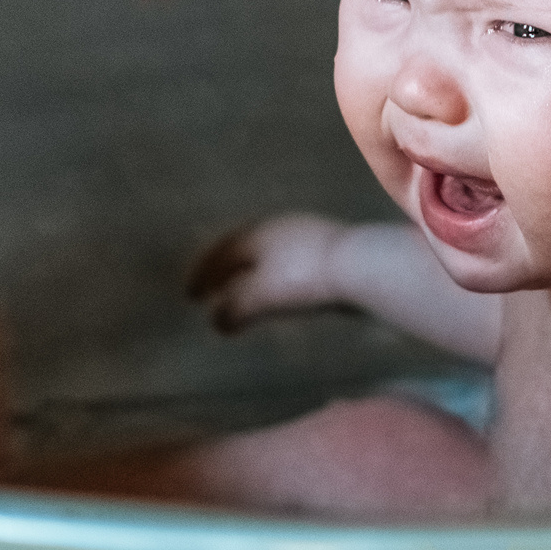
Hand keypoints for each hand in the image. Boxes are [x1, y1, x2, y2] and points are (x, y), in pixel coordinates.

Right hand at [187, 213, 348, 331]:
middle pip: (244, 250)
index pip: (220, 252)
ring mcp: (309, 236)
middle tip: (210, 294)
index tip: (189, 297)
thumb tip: (218, 322)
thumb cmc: (302, 280)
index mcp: (257, 232)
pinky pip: (291, 266)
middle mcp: (280, 227)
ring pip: (269, 257)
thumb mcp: (259, 298)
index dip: (202, 275)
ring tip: (242, 298)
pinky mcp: (332, 252)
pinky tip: (280, 297)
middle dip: (224, 273)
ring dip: (250, 277)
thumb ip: (234, 310)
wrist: (361, 267)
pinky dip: (274, 281)